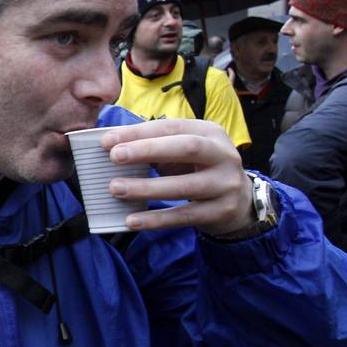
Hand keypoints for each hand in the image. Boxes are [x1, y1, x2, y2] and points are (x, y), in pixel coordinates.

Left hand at [99, 119, 253, 235]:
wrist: (239, 201)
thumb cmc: (199, 169)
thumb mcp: (183, 151)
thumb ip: (154, 146)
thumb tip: (110, 146)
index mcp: (209, 132)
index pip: (172, 127)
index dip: (139, 132)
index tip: (107, 140)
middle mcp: (223, 155)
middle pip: (187, 148)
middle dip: (148, 150)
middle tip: (114, 157)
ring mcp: (226, 184)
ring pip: (185, 186)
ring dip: (147, 188)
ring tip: (116, 188)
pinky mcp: (221, 211)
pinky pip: (184, 216)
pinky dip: (156, 219)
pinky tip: (132, 220)